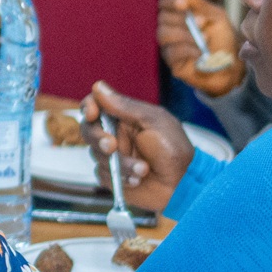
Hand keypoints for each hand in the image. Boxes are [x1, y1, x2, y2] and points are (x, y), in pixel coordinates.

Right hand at [79, 82, 192, 214]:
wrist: (183, 184)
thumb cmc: (174, 149)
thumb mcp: (154, 122)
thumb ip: (125, 106)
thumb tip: (98, 87)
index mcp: (125, 117)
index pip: (96, 105)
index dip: (88, 107)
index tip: (92, 114)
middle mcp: (116, 134)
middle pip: (88, 130)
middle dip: (98, 138)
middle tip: (112, 146)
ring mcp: (113, 156)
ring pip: (96, 155)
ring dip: (120, 163)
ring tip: (143, 169)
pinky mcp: (113, 177)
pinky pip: (102, 174)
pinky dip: (119, 178)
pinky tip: (137, 179)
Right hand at [158, 0, 243, 96]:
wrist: (234, 65)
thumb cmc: (224, 38)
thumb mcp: (215, 16)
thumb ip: (198, 3)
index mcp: (180, 15)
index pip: (164, 3)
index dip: (171, 1)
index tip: (184, 3)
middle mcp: (171, 30)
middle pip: (162, 18)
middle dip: (182, 19)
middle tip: (202, 22)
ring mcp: (170, 47)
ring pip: (164, 35)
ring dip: (185, 34)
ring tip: (204, 38)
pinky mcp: (174, 64)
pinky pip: (172, 53)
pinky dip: (187, 50)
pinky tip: (200, 53)